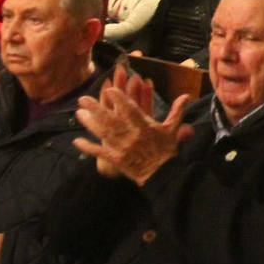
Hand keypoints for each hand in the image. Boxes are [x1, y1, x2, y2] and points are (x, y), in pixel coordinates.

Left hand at [73, 67, 191, 184]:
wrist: (163, 174)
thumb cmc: (166, 150)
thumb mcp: (172, 129)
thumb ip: (177, 111)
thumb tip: (186, 95)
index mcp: (145, 126)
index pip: (130, 109)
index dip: (119, 99)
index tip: (109, 89)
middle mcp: (131, 135)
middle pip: (111, 119)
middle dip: (96, 108)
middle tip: (83, 98)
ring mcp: (122, 148)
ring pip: (103, 132)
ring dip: (89, 122)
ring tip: (79, 112)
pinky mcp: (116, 159)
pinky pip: (100, 152)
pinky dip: (88, 147)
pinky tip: (77, 141)